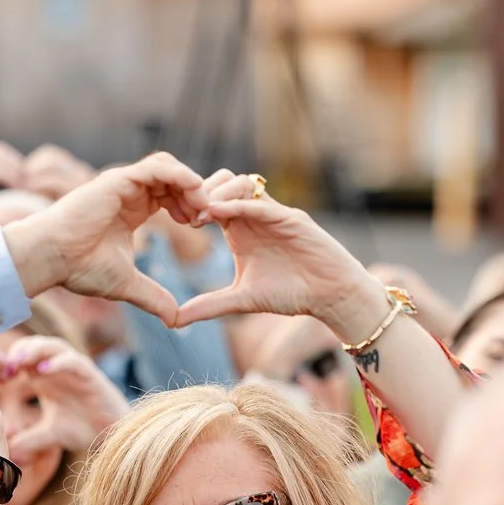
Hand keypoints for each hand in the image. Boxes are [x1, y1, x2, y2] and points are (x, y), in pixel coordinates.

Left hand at [0, 336, 127, 459]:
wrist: (113, 435)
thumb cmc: (84, 428)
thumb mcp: (50, 435)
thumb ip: (29, 440)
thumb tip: (8, 454)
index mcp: (45, 377)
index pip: (22, 357)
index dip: (7, 363)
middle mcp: (58, 368)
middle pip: (34, 345)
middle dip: (18, 351)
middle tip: (5, 368)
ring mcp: (74, 368)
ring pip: (52, 346)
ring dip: (35, 350)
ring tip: (20, 361)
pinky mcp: (89, 374)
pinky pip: (72, 361)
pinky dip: (57, 363)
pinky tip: (42, 372)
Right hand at [2, 152, 207, 325]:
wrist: (51, 258)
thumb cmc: (79, 268)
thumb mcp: (127, 285)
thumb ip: (153, 297)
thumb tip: (175, 320)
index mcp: (132, 210)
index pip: (171, 196)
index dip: (190, 207)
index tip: (201, 227)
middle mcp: (129, 192)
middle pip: (174, 179)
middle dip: (195, 195)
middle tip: (207, 217)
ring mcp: (122, 183)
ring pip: (168, 168)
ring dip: (190, 184)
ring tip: (202, 207)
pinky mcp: (117, 180)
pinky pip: (156, 167)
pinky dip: (178, 175)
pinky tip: (193, 192)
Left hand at [175, 170, 387, 338]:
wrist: (330, 296)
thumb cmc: (291, 293)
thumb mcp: (241, 300)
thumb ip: (208, 305)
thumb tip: (173, 321)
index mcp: (240, 228)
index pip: (210, 202)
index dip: (190, 205)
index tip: (173, 220)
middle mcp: (255, 215)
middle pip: (223, 183)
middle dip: (200, 192)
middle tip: (183, 212)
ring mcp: (274, 213)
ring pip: (241, 185)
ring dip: (218, 194)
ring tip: (198, 214)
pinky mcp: (291, 218)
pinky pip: (261, 203)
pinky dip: (239, 206)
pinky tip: (218, 214)